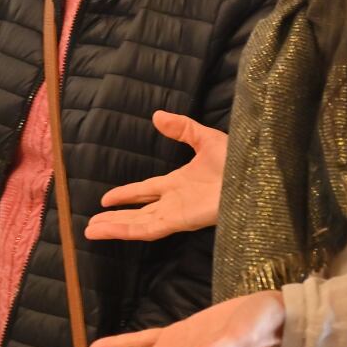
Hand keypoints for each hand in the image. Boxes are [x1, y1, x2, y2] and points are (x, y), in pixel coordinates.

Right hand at [84, 111, 226, 240]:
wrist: (255, 175)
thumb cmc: (239, 160)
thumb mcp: (206, 138)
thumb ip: (181, 128)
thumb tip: (157, 115)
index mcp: (179, 184)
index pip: (146, 191)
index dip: (126, 195)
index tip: (105, 199)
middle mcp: (175, 202)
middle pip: (138, 213)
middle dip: (115, 218)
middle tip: (90, 224)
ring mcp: (177, 214)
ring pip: (138, 224)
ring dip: (114, 227)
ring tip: (90, 231)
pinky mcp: (180, 221)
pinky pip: (148, 228)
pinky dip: (127, 229)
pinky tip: (110, 229)